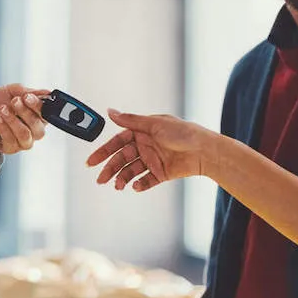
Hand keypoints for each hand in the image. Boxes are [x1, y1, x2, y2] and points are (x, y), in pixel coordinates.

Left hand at [0, 84, 50, 154]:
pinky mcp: (11, 148)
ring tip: (2, 109)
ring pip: (25, 135)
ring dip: (13, 120)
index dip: (39, 106)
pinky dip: (4, 128)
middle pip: (38, 127)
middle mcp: (33, 130)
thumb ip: (26, 91)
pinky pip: (12, 141)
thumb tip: (45, 92)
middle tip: (14, 101)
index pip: (47, 114)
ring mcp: (23, 141)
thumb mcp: (9, 91)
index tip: (27, 97)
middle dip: (26, 112)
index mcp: (37, 115)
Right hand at [86, 110, 214, 190]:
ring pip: (131, 171)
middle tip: (101, 179)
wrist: (205, 151)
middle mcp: (145, 146)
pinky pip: (146, 180)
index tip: (92, 161)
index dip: (104, 151)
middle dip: (110, 169)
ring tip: (118, 185)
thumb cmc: (183, 133)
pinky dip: (139, 184)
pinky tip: (135, 186)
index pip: (117, 142)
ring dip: (123, 178)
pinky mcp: (161, 173)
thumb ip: (131, 120)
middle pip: (122, 159)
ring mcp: (153, 160)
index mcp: (142, 132)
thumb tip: (110, 112)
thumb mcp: (154, 124)